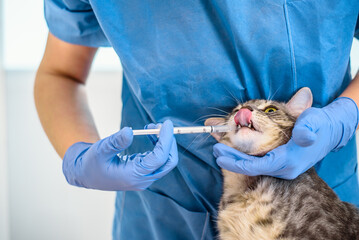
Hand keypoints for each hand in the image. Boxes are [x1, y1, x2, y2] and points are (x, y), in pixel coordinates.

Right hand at [62, 120, 177, 190]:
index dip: (166, 140)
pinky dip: (158, 146)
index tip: (167, 124)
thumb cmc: (92, 162)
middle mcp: (142, 180)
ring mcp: (143, 178)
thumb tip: (129, 131)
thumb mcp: (101, 149)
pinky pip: (157, 160)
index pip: (159, 158)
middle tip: (163, 125)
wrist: (85, 174)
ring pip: (164, 161)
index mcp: (133, 176)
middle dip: (169, 142)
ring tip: (152, 126)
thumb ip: (116, 142)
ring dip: (163, 143)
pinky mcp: (143, 173)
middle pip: (168, 162)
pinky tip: (150, 134)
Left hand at [213, 97, 357, 178]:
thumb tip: (304, 136)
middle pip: (251, 168)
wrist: (331, 130)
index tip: (220, 155)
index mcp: (288, 162)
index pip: (256, 166)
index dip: (236, 162)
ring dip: (236, 157)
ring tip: (219, 146)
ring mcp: (282, 167)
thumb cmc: (319, 125)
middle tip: (215, 149)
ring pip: (254, 165)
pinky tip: (235, 148)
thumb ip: (307, 129)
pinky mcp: (281, 162)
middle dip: (231, 160)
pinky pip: (258, 162)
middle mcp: (284, 168)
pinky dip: (244, 155)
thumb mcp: (314, 122)